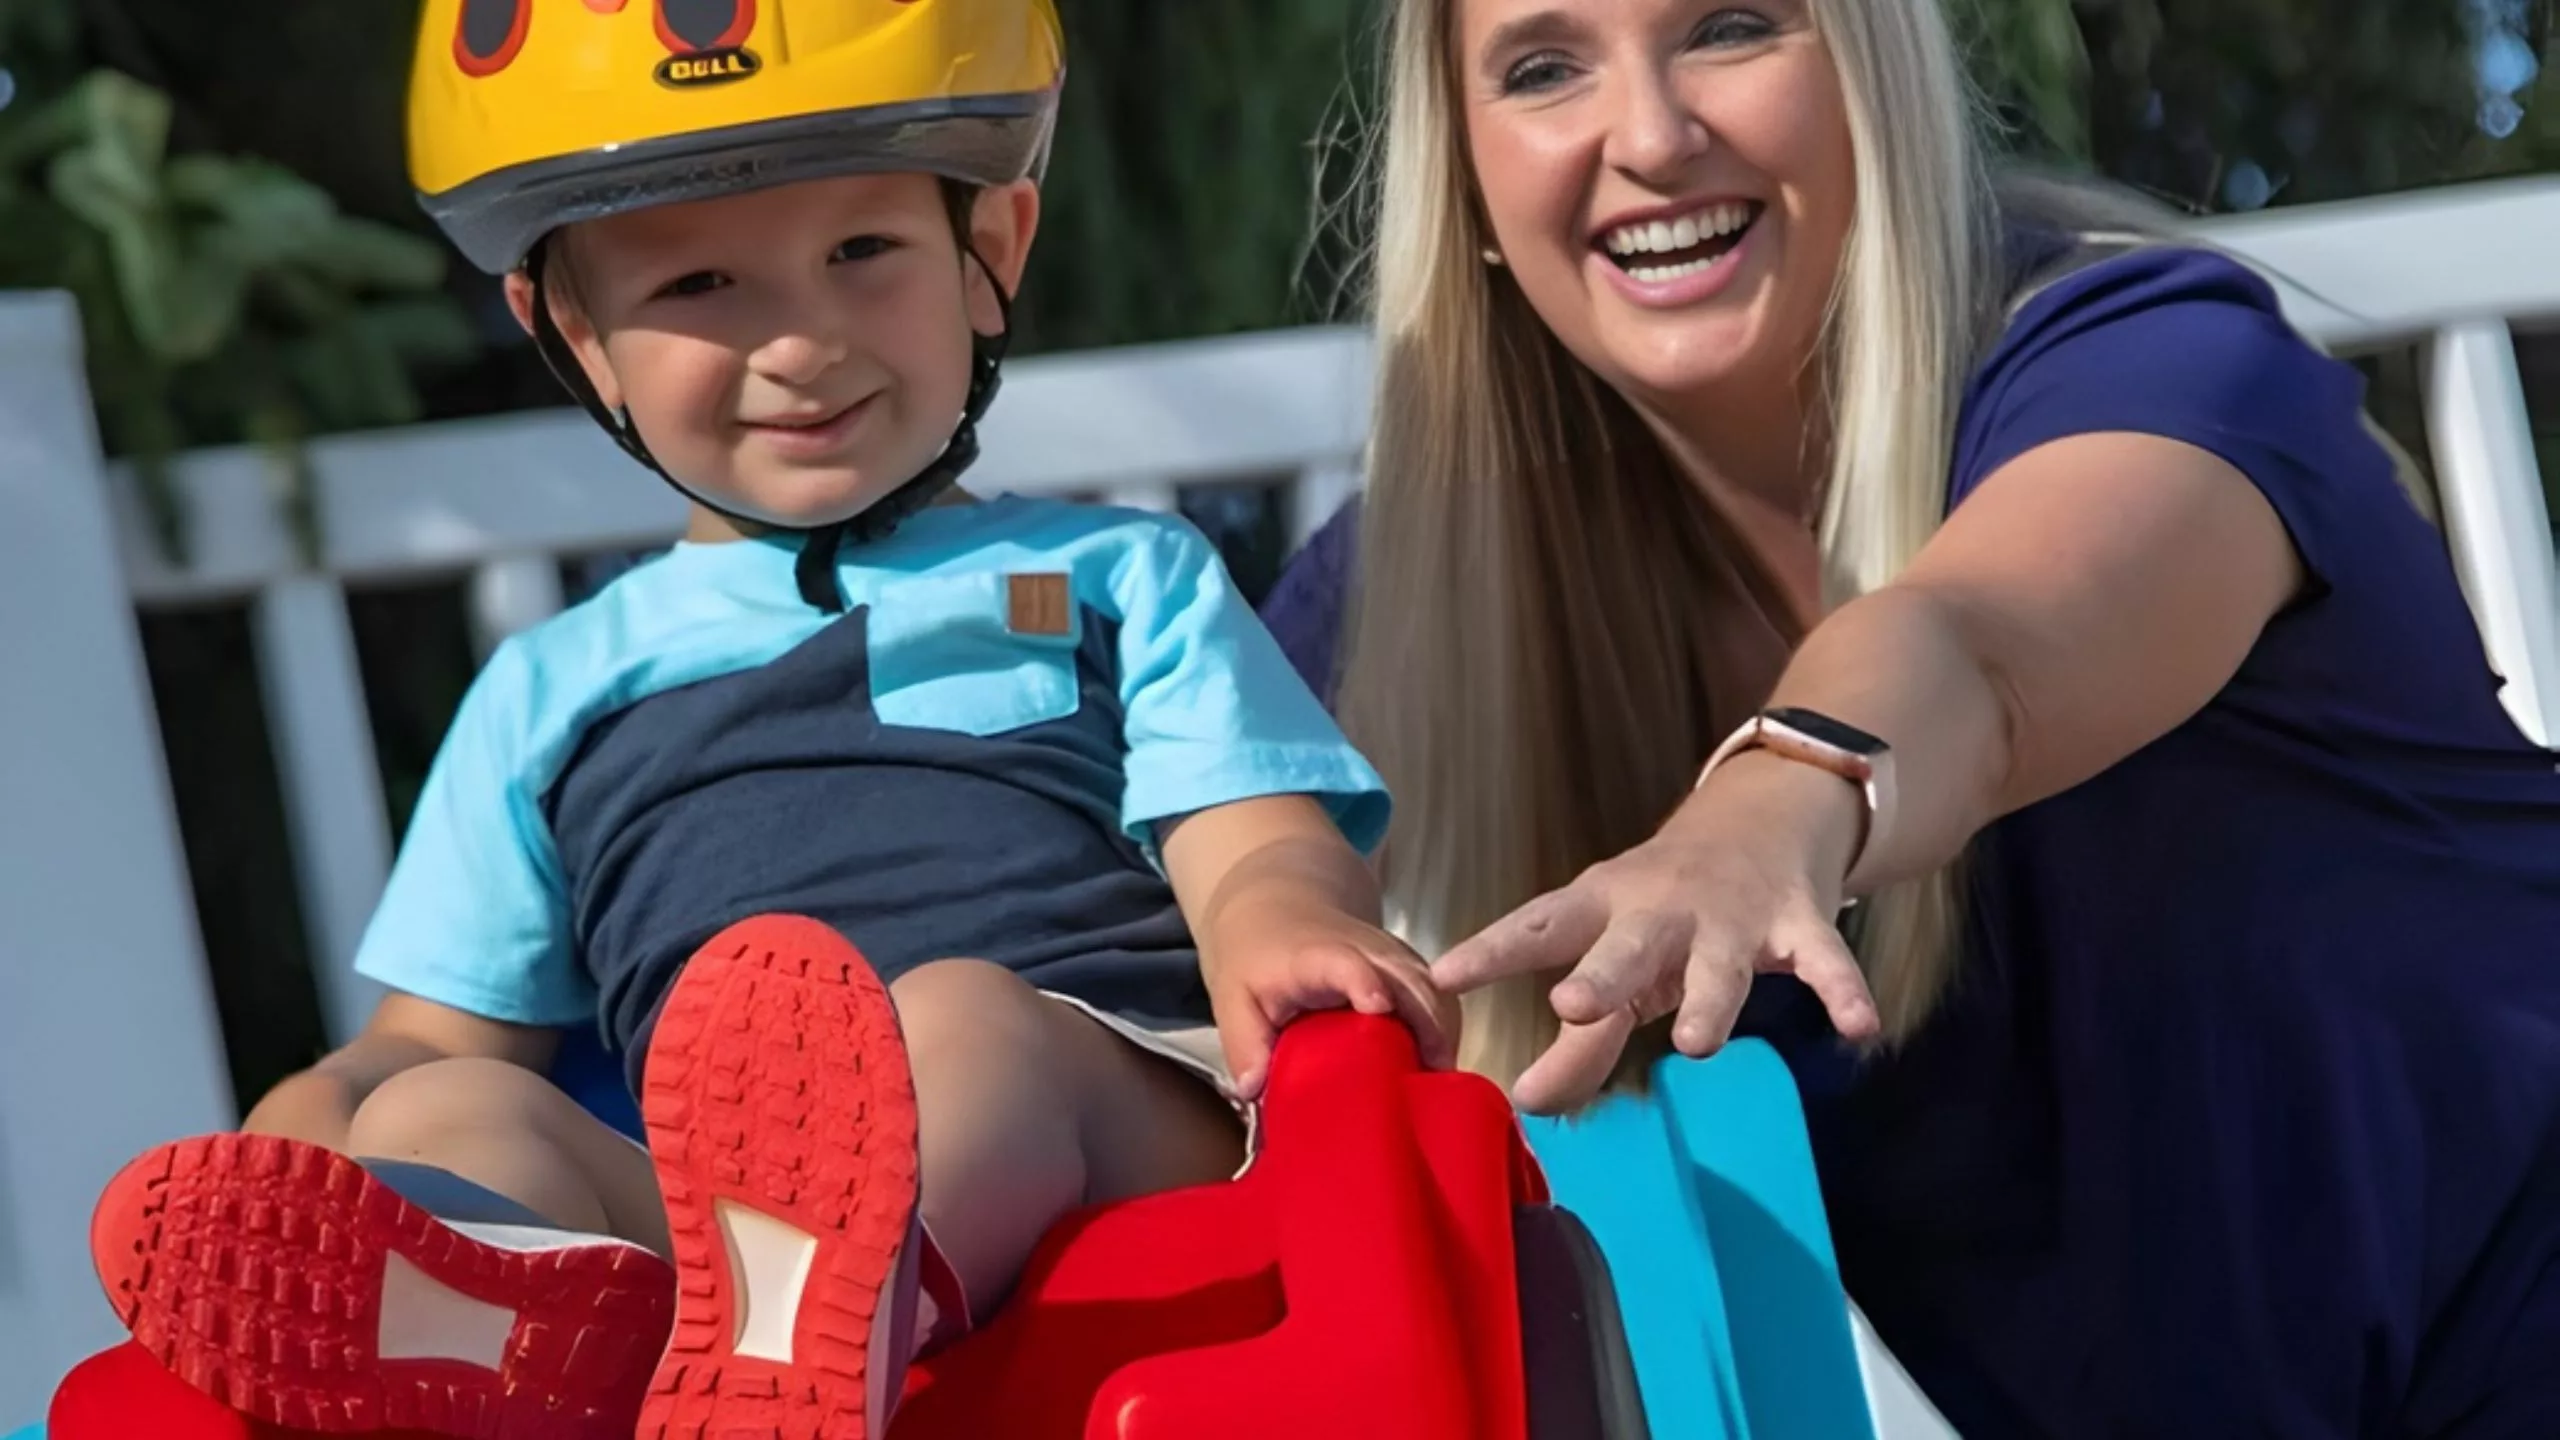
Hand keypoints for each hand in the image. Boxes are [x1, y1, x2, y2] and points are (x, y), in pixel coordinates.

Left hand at [1204, 906, 1459, 1100]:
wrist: (1282, 911)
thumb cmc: (1258, 959)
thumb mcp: (1234, 998)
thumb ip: (1243, 1043)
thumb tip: (1254, 1090)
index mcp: (1316, 956)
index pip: (1346, 964)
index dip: (1364, 982)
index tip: (1378, 1007)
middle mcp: (1365, 950)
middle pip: (1409, 980)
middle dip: (1428, 1024)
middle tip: (1429, 1078)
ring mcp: (1393, 957)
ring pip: (1433, 988)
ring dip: (1443, 1032)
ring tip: (1439, 1084)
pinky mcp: (1408, 968)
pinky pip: (1437, 995)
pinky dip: (1444, 1029)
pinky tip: (1437, 1067)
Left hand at [1433, 756, 1880, 1114]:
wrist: (1760, 818)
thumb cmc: (1663, 912)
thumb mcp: (1616, 959)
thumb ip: (1577, 1042)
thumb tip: (1527, 1108)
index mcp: (1602, 908)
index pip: (1539, 928)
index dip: (1491, 950)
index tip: (1443, 977)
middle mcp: (1661, 910)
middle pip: (1627, 945)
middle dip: (1603, 975)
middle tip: (1570, 1006)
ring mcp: (1732, 916)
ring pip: (1720, 963)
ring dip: (1710, 999)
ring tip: (1697, 1044)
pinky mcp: (1797, 923)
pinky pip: (1825, 962)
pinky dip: (1843, 992)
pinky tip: (1859, 1029)